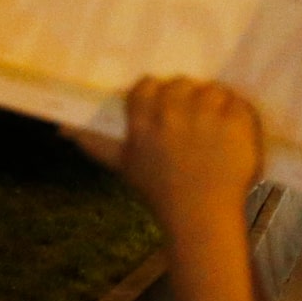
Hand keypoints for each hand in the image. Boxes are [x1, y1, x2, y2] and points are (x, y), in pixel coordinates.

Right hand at [72, 78, 264, 233]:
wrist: (201, 216)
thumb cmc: (161, 192)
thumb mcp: (124, 165)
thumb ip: (95, 143)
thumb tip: (63, 129)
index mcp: (144, 123)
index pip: (148, 86)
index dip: (159, 93)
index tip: (165, 107)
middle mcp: (173, 114)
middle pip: (182, 84)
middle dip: (188, 98)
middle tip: (194, 120)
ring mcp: (207, 117)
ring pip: (212, 90)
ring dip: (215, 104)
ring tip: (215, 127)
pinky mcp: (237, 123)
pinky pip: (238, 102)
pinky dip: (238, 113)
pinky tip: (233, 132)